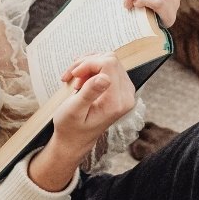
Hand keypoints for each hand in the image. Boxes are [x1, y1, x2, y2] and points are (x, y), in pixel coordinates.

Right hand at [27, 53, 135, 190]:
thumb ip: (89, 93)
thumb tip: (104, 77)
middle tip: (71, 77)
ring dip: (88, 65)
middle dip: (87, 63)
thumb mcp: (74, 110)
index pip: (108, 64)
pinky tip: (81, 78)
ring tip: (74, 79)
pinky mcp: (120, 88)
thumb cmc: (71, 128)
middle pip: (110, 60)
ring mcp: (125, 91)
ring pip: (108, 60)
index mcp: (117, 102)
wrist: (74, 140)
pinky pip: (108, 66)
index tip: (73, 74)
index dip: (88, 64)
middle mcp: (126, 96)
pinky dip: (92, 67)